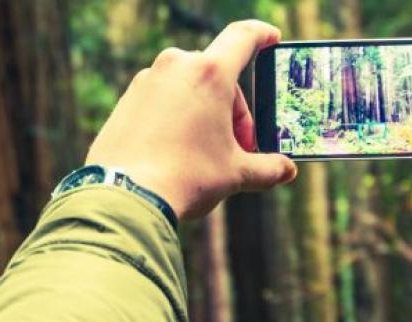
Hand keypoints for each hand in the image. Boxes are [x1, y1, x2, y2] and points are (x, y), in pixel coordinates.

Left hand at [86, 20, 298, 219]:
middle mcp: (176, 67)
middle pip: (217, 73)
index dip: (261, 34)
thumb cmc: (186, 178)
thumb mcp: (235, 174)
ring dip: (203, 112)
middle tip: (239, 145)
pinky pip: (161, 100)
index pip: (243, 37)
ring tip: (206, 153)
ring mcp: (146, 81)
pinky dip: (176, 117)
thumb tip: (285, 170)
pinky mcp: (126, 100)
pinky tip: (176, 152)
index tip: (270, 37)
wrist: (126, 197)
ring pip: (187, 87)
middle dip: (233, 108)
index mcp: (210, 73)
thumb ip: (266, 168)